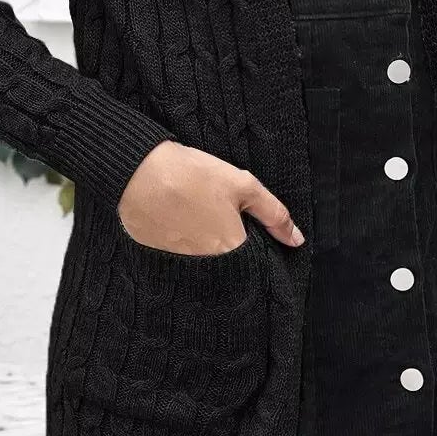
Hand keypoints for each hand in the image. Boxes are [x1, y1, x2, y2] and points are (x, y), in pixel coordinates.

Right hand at [117, 141, 305, 257]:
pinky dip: (180, 239)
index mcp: (231, 248)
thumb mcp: (243, 185)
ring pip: (202, 258)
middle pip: (227, 260)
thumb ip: (274, 214)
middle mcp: (206, 264)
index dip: (249, 238)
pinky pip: (177, 256)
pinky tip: (175, 215)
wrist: (139, 171)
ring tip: (193, 209)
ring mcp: (179, 263)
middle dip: (226, 239)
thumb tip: (296, 239)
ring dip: (202, 239)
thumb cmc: (193, 174)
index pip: (252, 258)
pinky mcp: (157, 256)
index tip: (240, 219)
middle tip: (212, 210)